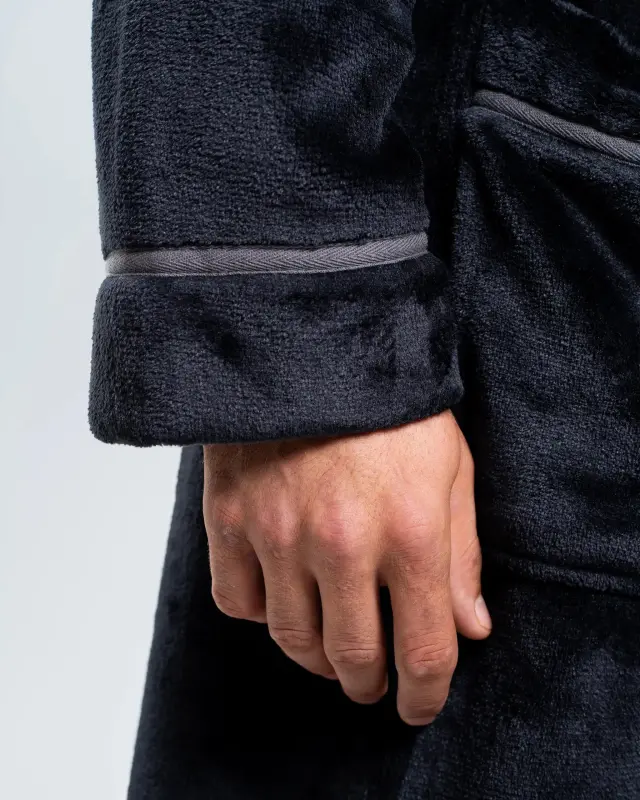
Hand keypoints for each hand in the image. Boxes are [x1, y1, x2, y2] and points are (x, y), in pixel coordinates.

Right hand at [202, 411, 490, 725]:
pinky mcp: (229, 517)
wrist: (311, 341)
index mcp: (410, 529)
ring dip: (317, 659)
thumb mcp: (448, 466)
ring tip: (331, 647)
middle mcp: (341, 541)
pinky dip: (262, 613)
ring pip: (292, 640)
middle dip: (370, 683)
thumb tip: (470, 629)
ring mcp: (277, 531)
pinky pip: (237, 602)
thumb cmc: (389, 401)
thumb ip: (461, 553)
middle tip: (373, 679)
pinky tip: (283, 594)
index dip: (425, 694)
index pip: (423, 648)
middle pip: (353, 658)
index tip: (418, 705)